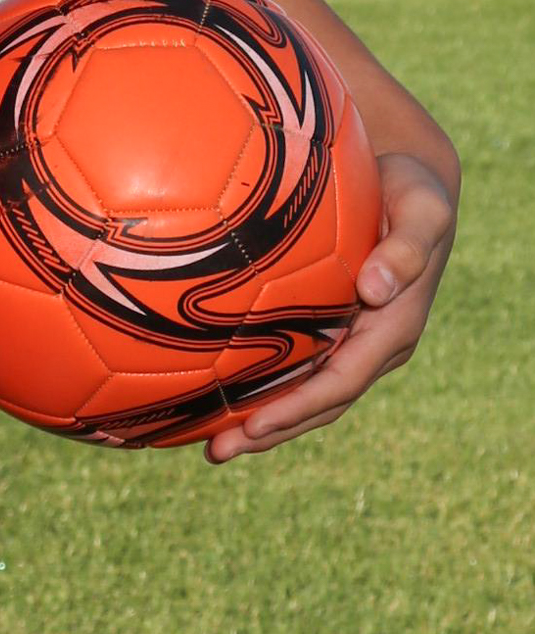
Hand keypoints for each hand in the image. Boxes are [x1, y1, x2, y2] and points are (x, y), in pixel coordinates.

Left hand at [205, 148, 457, 460]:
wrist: (411, 180)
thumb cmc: (414, 191)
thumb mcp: (423, 212)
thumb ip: (406, 250)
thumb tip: (376, 291)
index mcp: (394, 329)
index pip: (341, 382)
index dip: (299, 408)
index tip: (254, 427)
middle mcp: (372, 344)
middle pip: (318, 403)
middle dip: (270, 431)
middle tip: (215, 453)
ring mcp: (351, 338)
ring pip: (303, 391)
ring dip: (260, 420)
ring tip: (208, 444)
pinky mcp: (330, 323)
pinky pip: (293, 362)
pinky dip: (259, 383)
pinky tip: (214, 388)